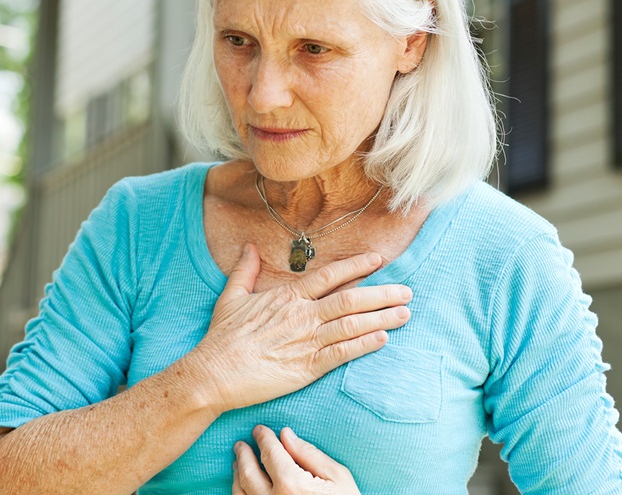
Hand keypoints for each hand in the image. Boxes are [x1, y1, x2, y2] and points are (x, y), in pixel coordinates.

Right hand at [189, 245, 411, 411]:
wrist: (215, 373)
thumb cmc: (222, 337)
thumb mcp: (231, 297)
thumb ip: (245, 271)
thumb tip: (248, 247)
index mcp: (287, 297)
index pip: (329, 276)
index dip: (356, 266)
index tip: (378, 260)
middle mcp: (302, 315)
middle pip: (350, 299)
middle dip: (382, 293)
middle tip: (406, 290)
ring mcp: (307, 341)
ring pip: (352, 324)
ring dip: (382, 317)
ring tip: (405, 313)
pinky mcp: (308, 367)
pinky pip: (343, 353)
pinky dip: (365, 345)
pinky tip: (383, 339)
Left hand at [233, 425, 359, 494]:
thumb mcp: (337, 477)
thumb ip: (309, 454)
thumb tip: (286, 435)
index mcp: (292, 484)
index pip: (270, 453)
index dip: (263, 438)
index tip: (259, 430)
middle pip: (248, 472)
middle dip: (243, 454)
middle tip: (241, 444)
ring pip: (240, 492)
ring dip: (237, 474)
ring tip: (238, 464)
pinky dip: (239, 493)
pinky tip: (243, 486)